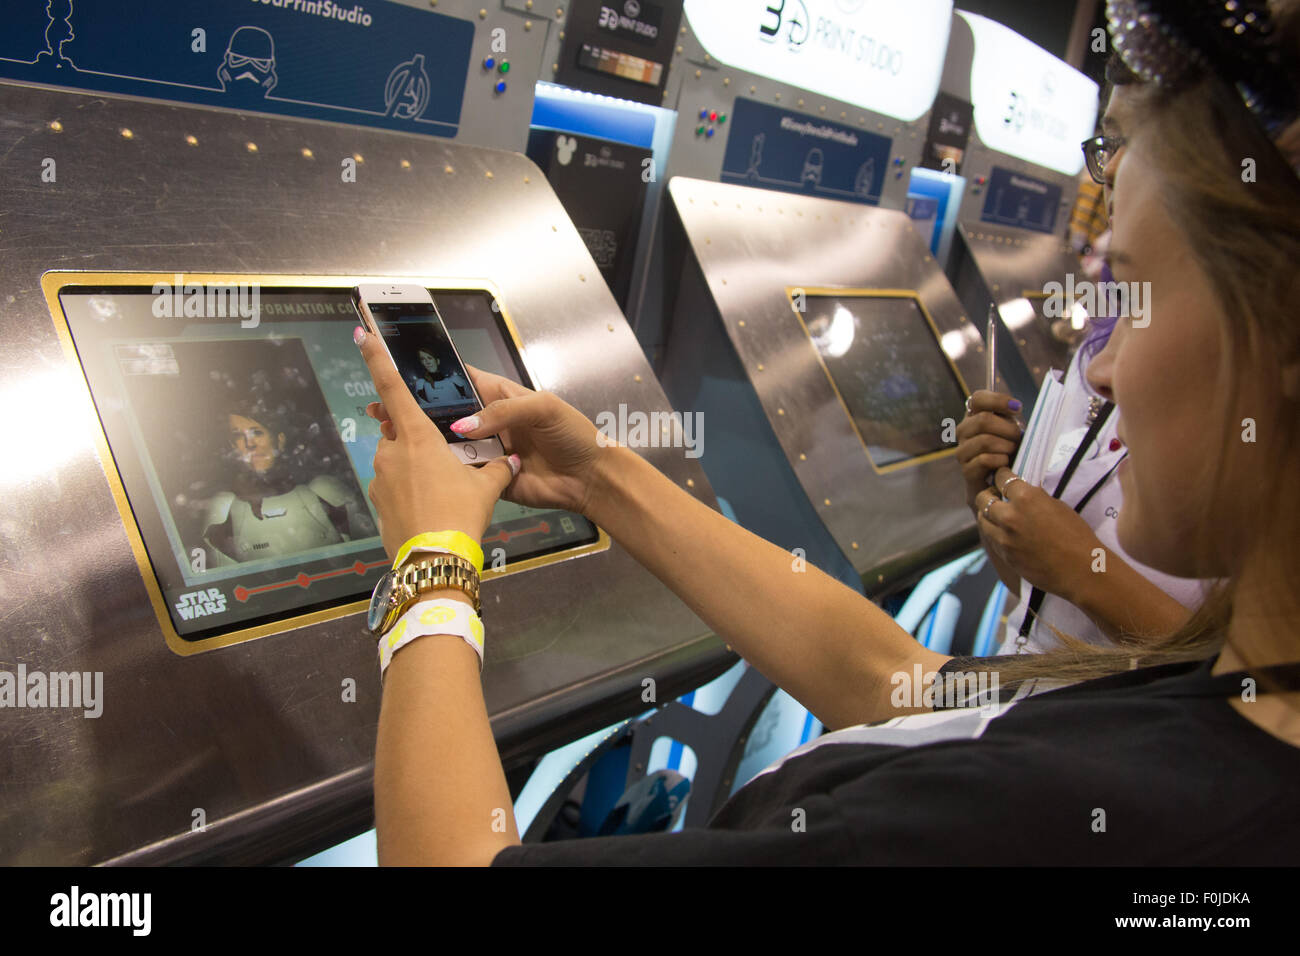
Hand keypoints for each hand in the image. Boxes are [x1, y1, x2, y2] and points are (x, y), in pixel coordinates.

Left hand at [355, 328, 517, 557]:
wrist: (435, 560)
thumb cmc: (460, 513)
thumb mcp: (487, 487)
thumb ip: (496, 468)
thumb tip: (509, 462)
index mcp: (416, 437)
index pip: (392, 388)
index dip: (377, 358)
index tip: (362, 334)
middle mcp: (391, 452)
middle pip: (399, 431)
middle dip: (418, 438)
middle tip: (445, 456)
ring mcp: (380, 478)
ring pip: (396, 461)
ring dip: (415, 468)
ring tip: (444, 490)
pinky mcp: (378, 502)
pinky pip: (394, 487)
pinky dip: (410, 491)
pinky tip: (432, 508)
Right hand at [366, 362, 605, 517]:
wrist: (590, 478)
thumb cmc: (573, 433)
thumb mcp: (542, 408)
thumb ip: (502, 412)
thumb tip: (462, 426)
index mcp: (499, 396)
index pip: (459, 381)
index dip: (431, 377)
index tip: (398, 372)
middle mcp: (487, 421)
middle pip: (443, 413)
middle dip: (413, 410)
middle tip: (379, 408)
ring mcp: (485, 450)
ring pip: (445, 444)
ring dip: (419, 440)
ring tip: (386, 433)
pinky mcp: (487, 478)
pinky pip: (459, 473)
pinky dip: (439, 470)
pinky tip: (413, 466)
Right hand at [955, 390, 1023, 508]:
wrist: (1003, 483)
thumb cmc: (1010, 451)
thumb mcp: (1012, 429)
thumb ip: (1010, 416)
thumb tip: (1015, 406)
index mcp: (974, 416)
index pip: (977, 398)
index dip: (998, 400)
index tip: (1018, 408)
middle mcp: (964, 431)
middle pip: (983, 420)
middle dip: (1008, 429)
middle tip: (1019, 438)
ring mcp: (962, 451)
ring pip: (984, 441)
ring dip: (1006, 446)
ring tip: (1013, 452)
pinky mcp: (966, 470)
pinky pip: (984, 460)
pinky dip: (1000, 461)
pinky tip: (1006, 464)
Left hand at [975, 467, 1099, 601]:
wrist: (1080, 570)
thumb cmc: (1076, 536)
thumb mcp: (1058, 506)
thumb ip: (1035, 498)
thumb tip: (1022, 493)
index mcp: (1026, 498)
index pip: (1002, 478)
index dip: (1002, 475)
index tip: (1003, 476)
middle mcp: (1010, 515)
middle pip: (982, 498)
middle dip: (989, 494)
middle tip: (996, 495)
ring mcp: (1004, 537)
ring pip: (982, 519)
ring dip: (988, 514)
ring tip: (997, 514)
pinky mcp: (1004, 554)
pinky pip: (990, 538)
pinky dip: (994, 532)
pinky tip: (1004, 532)